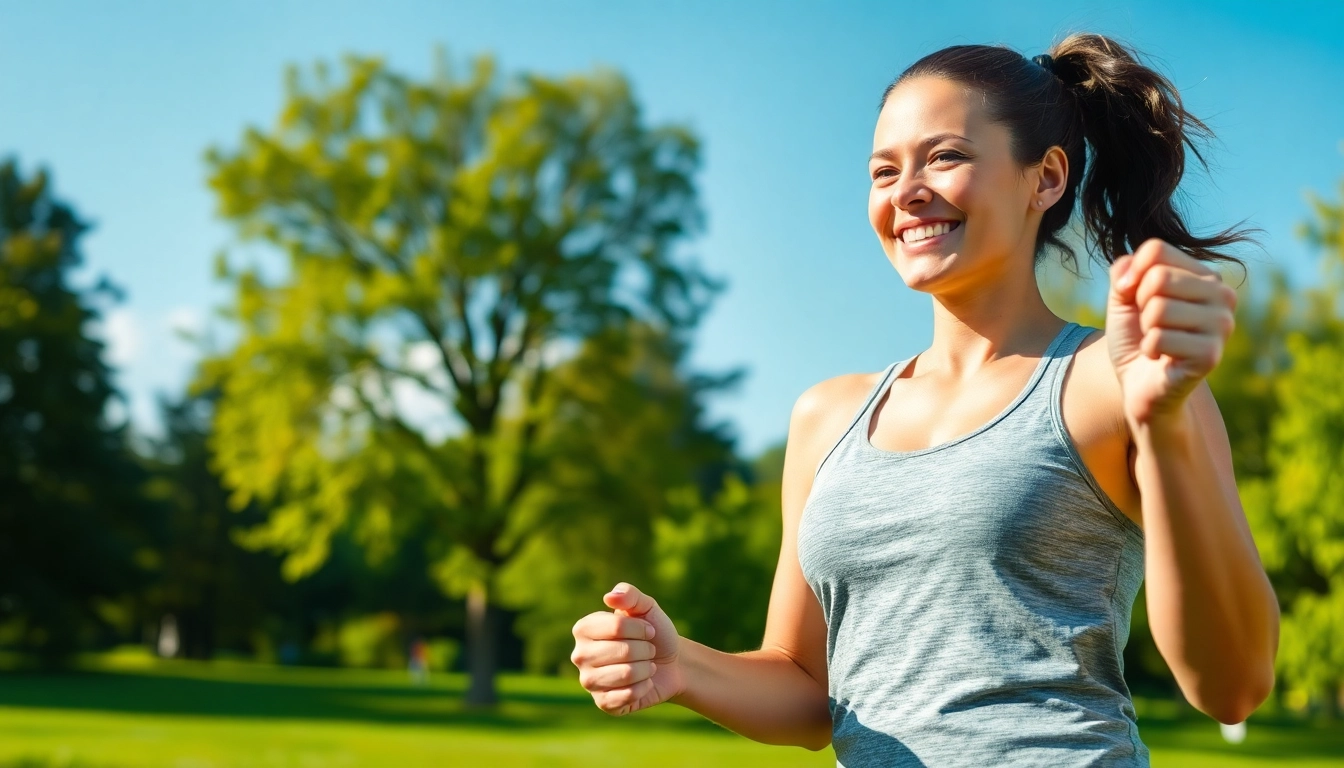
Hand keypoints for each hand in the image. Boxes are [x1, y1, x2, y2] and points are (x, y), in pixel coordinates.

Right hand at [570, 582, 683, 715]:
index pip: (616, 626)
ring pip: (626, 674)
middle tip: (648, 651)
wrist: (669, 664)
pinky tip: (644, 683)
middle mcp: (580, 655)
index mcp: (584, 629)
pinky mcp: (602, 703)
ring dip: (647, 669)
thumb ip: (630, 596)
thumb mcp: (646, 608)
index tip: (649, 630)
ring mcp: (588, 681)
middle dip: (646, 650)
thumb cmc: (653, 633)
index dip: (641, 628)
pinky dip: (644, 687)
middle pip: (622, 651)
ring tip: (647, 666)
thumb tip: (610, 597)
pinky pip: (627, 696)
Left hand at [1106, 238, 1237, 425]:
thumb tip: (1130, 268)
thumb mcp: (1123, 298)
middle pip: (1158, 277)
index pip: (1156, 250)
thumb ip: (1123, 272)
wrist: (1139, 384)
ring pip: (1159, 308)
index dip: (1131, 274)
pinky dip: (1149, 350)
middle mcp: (1222, 295)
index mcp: (1205, 275)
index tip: (1132, 296)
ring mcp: (1222, 325)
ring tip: (1158, 340)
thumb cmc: (1136, 337)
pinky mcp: (1211, 354)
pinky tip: (1162, 358)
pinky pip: (1159, 338)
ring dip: (1146, 329)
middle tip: (1150, 324)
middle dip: (1139, 305)